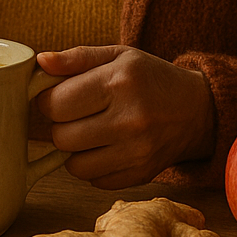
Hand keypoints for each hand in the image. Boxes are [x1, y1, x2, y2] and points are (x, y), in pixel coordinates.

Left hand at [33, 45, 214, 189]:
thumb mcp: (118, 55)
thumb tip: (41, 62)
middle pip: (61, 137)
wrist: (196, 110)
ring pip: (73, 165)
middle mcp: (129, 119)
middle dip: (60, 125)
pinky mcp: (140, 175)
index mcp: (118, 82)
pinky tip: (106, 148)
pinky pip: (94, 180)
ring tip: (90, 132)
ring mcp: (136, 152)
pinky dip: (93, 167)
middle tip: (75, 115)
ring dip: (74, 150)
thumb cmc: (150, 78)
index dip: (48, 100)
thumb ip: (76, 58)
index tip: (57, 96)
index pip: (56, 104)